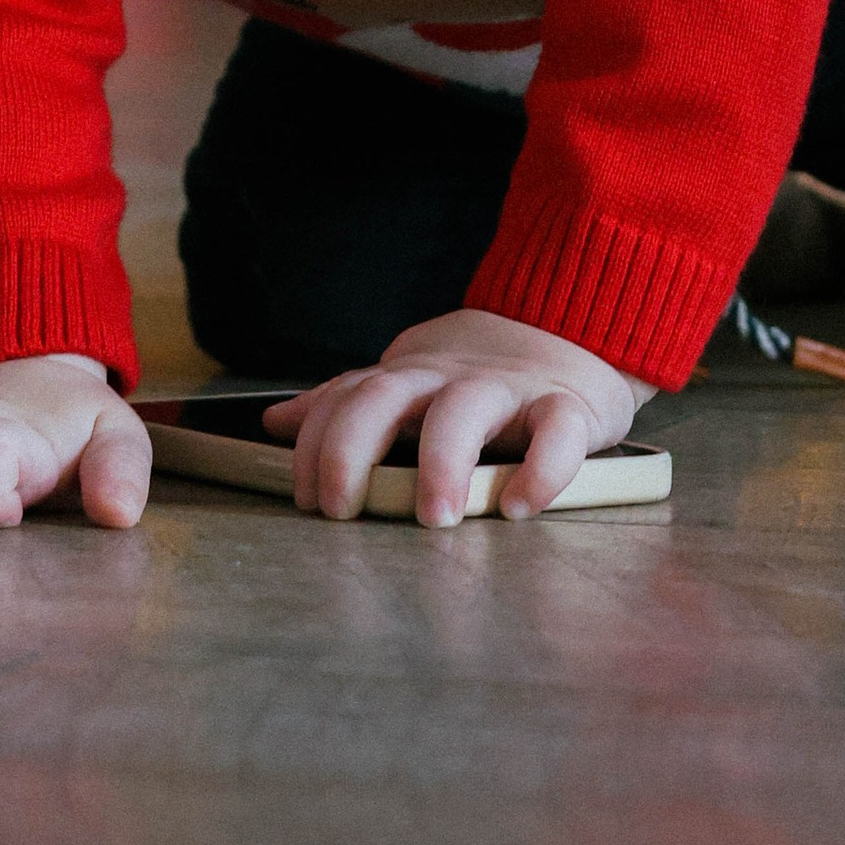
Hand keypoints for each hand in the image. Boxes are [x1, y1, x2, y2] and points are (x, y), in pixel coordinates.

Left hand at [266, 309, 646, 528]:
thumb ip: (348, 403)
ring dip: (442, 461)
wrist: (571, 327)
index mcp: (408, 376)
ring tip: (433, 517)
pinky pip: (556, 432)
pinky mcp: (567, 405)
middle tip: (340, 510)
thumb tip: (273, 421)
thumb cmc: (477, 375)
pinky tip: (520, 506)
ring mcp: (507, 388)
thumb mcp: (408, 381)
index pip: (345, 399)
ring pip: (466, 409)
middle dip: (352, 448)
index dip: (315, 446)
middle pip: (386, 396)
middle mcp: (448, 377)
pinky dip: (541, 469)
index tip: (306, 499)